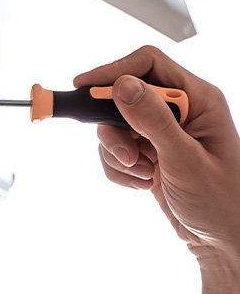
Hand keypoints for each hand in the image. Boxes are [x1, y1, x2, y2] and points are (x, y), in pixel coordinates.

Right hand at [75, 46, 239, 289]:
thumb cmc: (222, 203)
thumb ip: (153, 121)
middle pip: (122, 96)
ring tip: (143, 174)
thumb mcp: (185, 160)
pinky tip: (143, 184)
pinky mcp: (149, 153)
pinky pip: (114, 150)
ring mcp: (161, 132)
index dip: (114, 71)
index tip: (84, 88)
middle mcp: (179, 111)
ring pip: (114, 126)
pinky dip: (118, 169)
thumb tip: (121, 85)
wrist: (224, 242)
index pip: (148, 64)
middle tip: (122, 153)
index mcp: (198, 100)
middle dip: (114, 128)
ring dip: (117, 154)